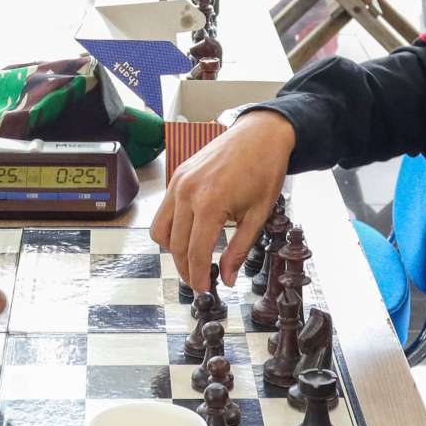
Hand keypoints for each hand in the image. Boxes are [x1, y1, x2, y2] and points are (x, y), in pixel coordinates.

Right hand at [150, 109, 292, 292]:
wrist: (260, 134)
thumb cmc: (264, 170)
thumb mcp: (258, 215)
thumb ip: (239, 249)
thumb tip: (229, 278)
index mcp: (210, 203)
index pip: (196, 252)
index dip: (199, 276)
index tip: (205, 290)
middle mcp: (187, 192)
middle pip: (175, 245)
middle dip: (186, 269)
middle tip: (201, 282)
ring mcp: (178, 183)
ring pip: (161, 230)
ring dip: (173, 251)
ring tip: (193, 261)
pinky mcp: (177, 176)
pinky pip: (163, 212)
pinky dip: (171, 229)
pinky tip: (190, 235)